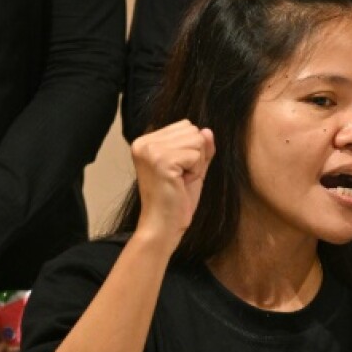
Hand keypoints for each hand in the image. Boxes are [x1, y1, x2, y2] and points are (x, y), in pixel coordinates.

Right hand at [130, 120, 214, 248]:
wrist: (163, 225)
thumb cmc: (176, 200)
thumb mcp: (192, 168)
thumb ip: (200, 149)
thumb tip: (207, 130)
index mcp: (146, 141)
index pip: (185, 126)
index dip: (191, 150)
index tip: (178, 171)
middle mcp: (144, 142)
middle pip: (192, 131)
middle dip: (196, 156)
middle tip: (180, 178)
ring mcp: (151, 150)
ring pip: (197, 141)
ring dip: (196, 164)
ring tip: (180, 180)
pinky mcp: (162, 161)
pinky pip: (196, 155)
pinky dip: (195, 171)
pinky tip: (181, 183)